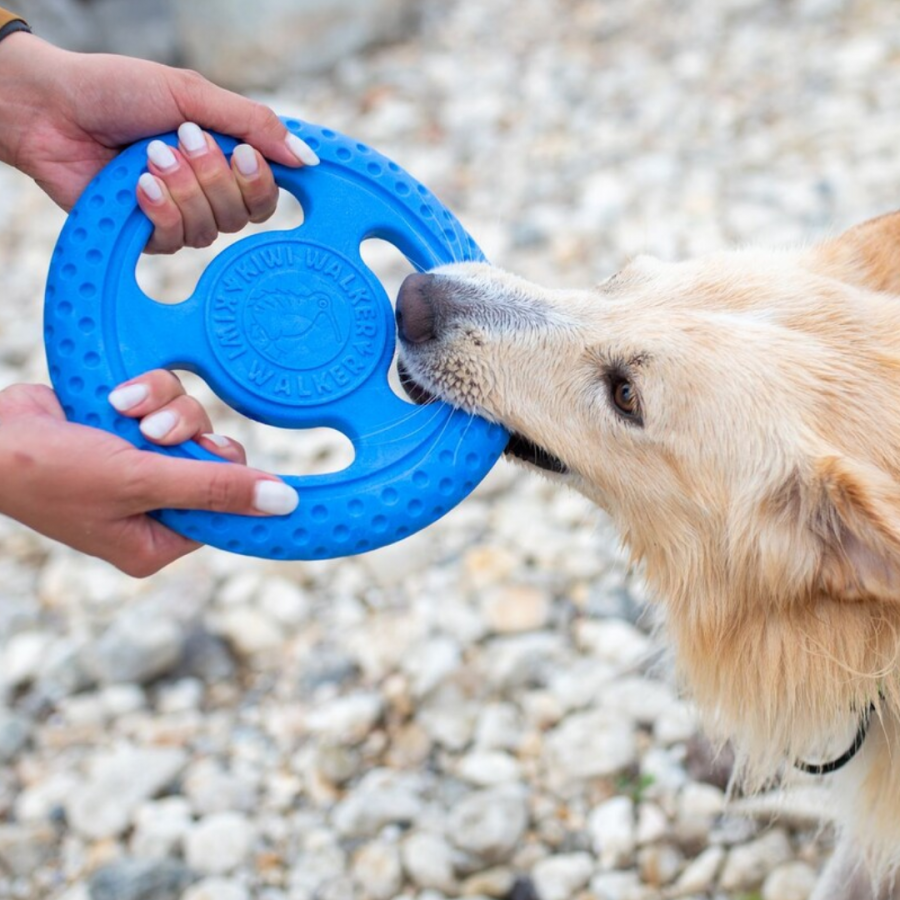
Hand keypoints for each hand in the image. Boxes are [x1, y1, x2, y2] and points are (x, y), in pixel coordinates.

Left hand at [0, 31, 318, 250]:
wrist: (53, 109)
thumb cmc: (119, 91)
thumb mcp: (193, 95)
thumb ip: (254, 124)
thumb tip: (308, 160)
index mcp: (224, 158)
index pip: (268, 192)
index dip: (261, 180)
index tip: (241, 153)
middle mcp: (208, 192)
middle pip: (244, 215)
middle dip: (213, 177)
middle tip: (181, 139)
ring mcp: (180, 216)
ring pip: (211, 228)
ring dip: (182, 187)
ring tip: (149, 155)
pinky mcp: (149, 236)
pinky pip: (176, 239)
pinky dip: (159, 209)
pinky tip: (138, 185)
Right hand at [0, 373, 298, 576]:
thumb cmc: (52, 473)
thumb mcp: (141, 482)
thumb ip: (215, 488)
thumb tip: (285, 504)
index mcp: (158, 539)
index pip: (227, 512)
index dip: (237, 483)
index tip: (239, 462)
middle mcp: (153, 505)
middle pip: (214, 461)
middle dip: (190, 437)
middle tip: (157, 434)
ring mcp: (139, 465)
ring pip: (191, 424)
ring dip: (165, 409)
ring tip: (124, 411)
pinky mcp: (126, 429)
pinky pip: (164, 401)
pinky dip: (145, 392)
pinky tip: (115, 396)